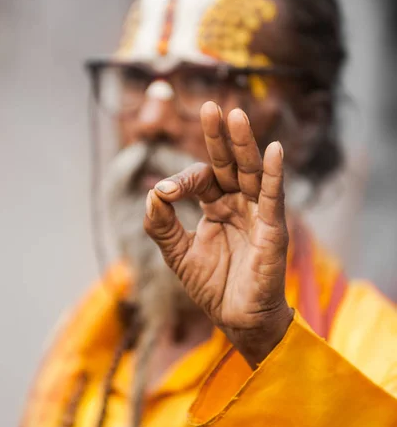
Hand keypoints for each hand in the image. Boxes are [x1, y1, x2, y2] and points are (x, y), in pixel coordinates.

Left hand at [144, 101, 293, 367]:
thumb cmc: (213, 288)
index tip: (165, 192)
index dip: (183, 180)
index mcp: (216, 207)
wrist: (238, 320)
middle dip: (220, 137)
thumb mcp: (178, 255)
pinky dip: (274, 174)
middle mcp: (238, 204)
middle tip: (210, 107)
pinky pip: (273, 198)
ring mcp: (257, 214)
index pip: (202, 180)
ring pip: (251, 173)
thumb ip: (162, 226)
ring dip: (244, 145)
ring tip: (235, 116)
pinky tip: (274, 150)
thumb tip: (152, 192)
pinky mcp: (273, 229)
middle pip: (229, 164)